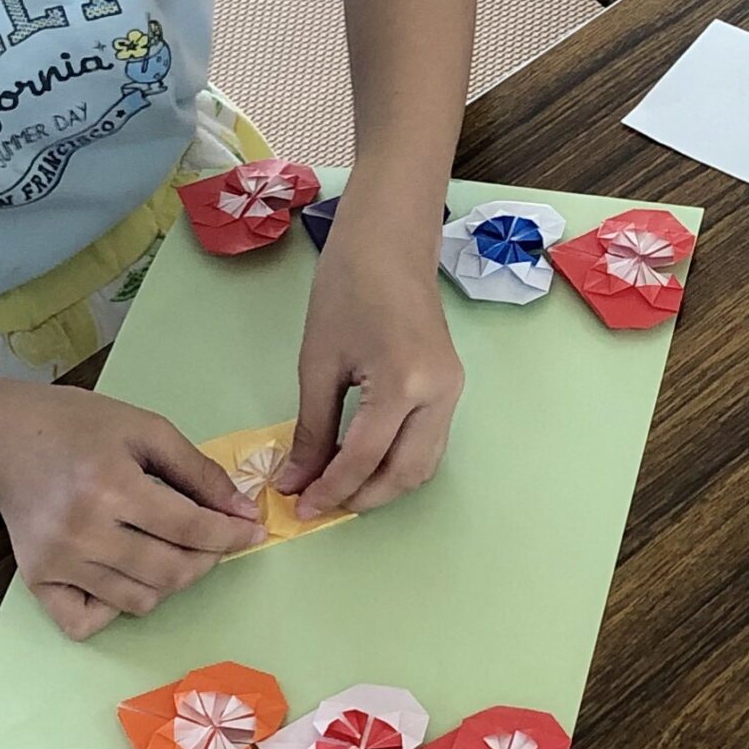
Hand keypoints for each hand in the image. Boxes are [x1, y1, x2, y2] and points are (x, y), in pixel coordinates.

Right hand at [0, 382, 264, 639]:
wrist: (3, 440)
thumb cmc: (78, 427)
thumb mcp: (146, 430)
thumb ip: (199, 471)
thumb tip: (243, 512)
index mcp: (111, 486)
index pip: (191, 530)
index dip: (231, 535)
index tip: (251, 530)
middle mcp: (82, 532)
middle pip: (171, 573)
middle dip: (207, 560)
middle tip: (213, 540)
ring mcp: (57, 563)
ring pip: (140, 602)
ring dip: (169, 582)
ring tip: (169, 549)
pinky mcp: (37, 581)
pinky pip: (88, 622)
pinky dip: (115, 609)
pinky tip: (124, 575)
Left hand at [276, 221, 463, 515]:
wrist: (390, 242)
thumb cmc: (346, 289)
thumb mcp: (318, 363)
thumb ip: (311, 429)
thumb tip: (296, 480)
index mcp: (403, 384)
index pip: (364, 458)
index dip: (330, 489)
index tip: (299, 506)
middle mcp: (439, 396)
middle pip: (405, 474)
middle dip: (362, 498)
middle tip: (320, 504)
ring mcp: (452, 393)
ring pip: (424, 466)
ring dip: (384, 486)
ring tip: (340, 489)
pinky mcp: (452, 389)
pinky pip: (429, 444)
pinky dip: (399, 464)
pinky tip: (364, 464)